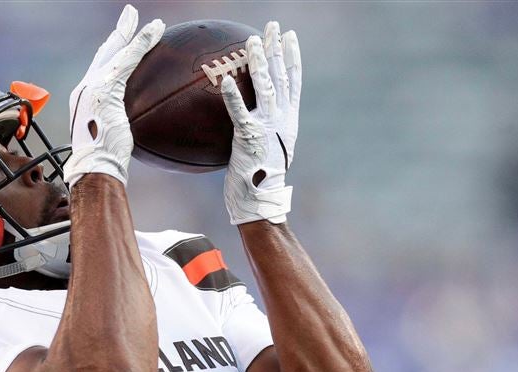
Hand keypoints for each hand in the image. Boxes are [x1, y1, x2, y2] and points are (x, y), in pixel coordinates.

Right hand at [63, 5, 163, 185]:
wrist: (95, 168)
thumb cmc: (105, 162)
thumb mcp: (114, 140)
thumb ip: (121, 127)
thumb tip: (136, 131)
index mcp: (86, 98)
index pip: (101, 68)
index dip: (113, 52)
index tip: (122, 40)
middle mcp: (85, 88)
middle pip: (106, 52)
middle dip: (120, 32)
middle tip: (131, 14)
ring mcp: (93, 87)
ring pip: (118, 53)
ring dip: (136, 34)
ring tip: (153, 23)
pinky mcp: (105, 89)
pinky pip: (127, 61)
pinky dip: (141, 45)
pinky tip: (156, 33)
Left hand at [220, 22, 301, 225]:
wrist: (260, 200)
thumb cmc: (259, 177)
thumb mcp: (265, 147)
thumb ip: (261, 127)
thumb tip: (250, 117)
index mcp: (288, 119)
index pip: (292, 81)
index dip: (292, 56)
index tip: (290, 36)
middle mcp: (281, 119)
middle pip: (281, 76)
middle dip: (277, 48)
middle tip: (273, 26)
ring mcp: (267, 126)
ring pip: (265, 87)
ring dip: (259, 63)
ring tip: (252, 41)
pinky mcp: (249, 137)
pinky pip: (239, 112)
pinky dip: (233, 95)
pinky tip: (224, 80)